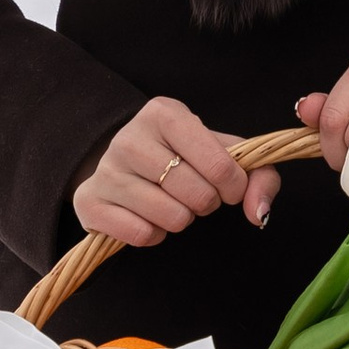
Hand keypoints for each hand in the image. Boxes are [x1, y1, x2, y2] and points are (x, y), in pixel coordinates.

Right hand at [73, 99, 277, 246]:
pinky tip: (148, 217)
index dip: (234, 187)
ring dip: (181, 220)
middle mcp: (129, 137)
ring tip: (171, 202)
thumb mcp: (225, 154)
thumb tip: (257, 212)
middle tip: (195, 194)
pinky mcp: (89, 202)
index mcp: (165, 113)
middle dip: (206, 203)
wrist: (126, 166)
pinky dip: (154, 235)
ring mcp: (105, 170)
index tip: (229, 188)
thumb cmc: (185, 158)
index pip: (220, 165)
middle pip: (197, 195)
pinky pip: (141, 235)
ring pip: (171, 218)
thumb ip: (259, 176)